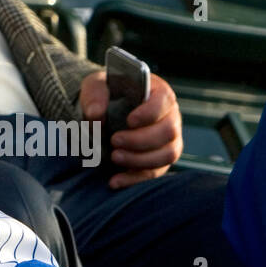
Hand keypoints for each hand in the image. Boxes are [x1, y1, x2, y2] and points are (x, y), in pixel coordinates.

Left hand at [80, 70, 181, 188]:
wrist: (104, 110)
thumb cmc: (105, 93)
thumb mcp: (95, 85)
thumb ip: (95, 95)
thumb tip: (95, 115)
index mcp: (158, 92)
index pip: (164, 101)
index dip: (150, 113)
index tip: (129, 121)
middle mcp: (170, 117)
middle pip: (168, 131)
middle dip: (141, 140)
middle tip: (114, 141)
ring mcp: (169, 140)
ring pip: (167, 155)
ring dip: (140, 160)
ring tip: (114, 157)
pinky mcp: (160, 160)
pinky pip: (156, 173)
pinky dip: (135, 179)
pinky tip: (115, 181)